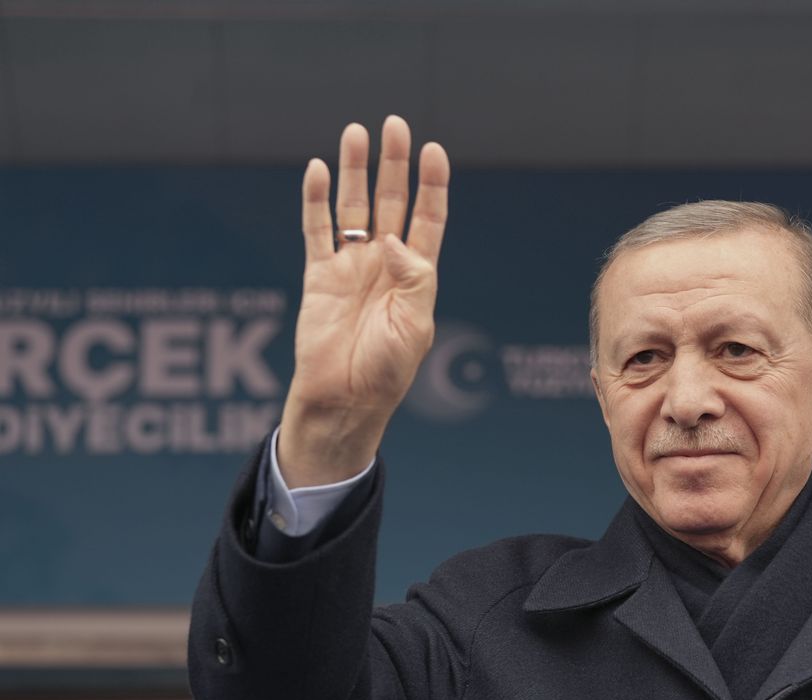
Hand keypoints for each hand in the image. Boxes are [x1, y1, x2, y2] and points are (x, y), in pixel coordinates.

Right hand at [278, 116, 449, 486]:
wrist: (345, 400)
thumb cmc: (388, 371)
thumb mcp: (415, 326)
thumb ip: (413, 279)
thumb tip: (391, 238)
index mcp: (415, 275)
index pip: (427, 218)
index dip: (431, 185)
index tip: (434, 150)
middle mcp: (384, 264)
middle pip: (391, 202)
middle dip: (393, 164)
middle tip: (394, 124)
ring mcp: (351, 267)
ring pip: (353, 207)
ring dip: (354, 170)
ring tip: (355, 132)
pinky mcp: (319, 277)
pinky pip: (316, 231)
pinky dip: (314, 201)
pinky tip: (316, 170)